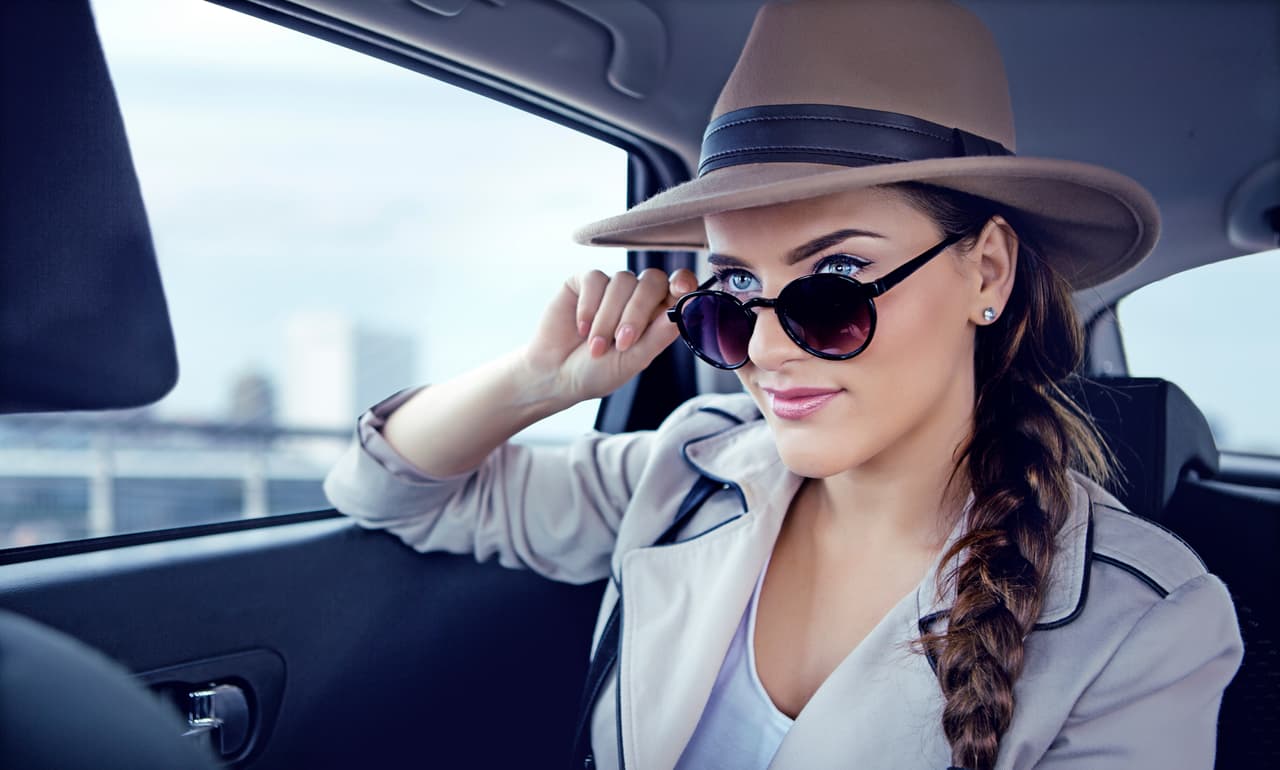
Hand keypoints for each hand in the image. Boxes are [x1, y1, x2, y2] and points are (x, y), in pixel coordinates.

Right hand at [518, 267, 698, 404]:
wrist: (555, 376)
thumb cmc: (597, 372)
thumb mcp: (633, 361)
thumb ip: (658, 336)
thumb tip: (683, 311)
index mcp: (656, 314)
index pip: (678, 286)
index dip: (683, 282)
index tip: (682, 288)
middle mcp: (636, 296)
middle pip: (651, 280)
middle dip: (638, 312)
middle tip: (622, 342)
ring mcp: (610, 287)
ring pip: (622, 281)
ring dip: (608, 318)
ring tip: (596, 347)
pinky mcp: (584, 282)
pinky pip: (595, 280)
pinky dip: (589, 307)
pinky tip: (581, 328)